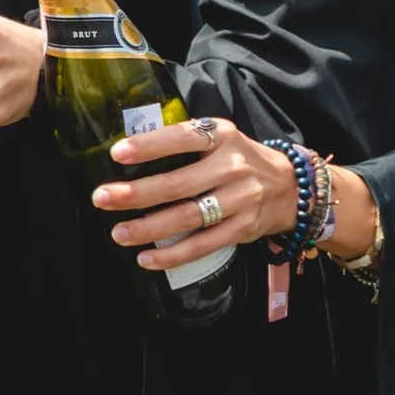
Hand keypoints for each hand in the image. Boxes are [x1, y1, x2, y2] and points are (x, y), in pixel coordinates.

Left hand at [89, 118, 297, 271]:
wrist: (292, 187)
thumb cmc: (240, 158)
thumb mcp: (221, 137)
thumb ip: (186, 141)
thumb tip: (131, 150)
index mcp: (222, 136)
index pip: (183, 138)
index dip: (150, 146)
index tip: (117, 154)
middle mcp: (232, 167)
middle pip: (178, 184)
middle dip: (135, 194)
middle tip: (102, 198)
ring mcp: (240, 200)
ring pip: (188, 218)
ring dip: (148, 228)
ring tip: (118, 232)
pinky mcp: (243, 229)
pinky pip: (203, 245)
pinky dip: (173, 255)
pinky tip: (146, 258)